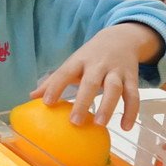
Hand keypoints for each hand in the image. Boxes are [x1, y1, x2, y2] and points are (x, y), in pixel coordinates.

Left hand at [30, 23, 163, 129]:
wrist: (121, 38)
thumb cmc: (90, 57)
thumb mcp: (72, 63)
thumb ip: (54, 81)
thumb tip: (32, 97)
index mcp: (79, 61)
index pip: (65, 73)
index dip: (55, 87)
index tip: (47, 103)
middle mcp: (98, 65)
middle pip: (91, 82)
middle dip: (83, 101)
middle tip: (75, 122)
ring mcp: (116, 71)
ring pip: (115, 89)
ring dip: (108, 107)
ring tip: (99, 124)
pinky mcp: (132, 78)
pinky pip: (134, 96)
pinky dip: (132, 111)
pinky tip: (126, 127)